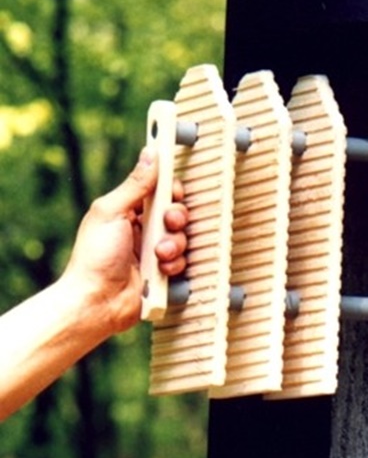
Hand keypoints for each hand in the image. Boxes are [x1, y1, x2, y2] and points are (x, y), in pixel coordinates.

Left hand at [63, 149, 188, 335]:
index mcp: (129, 211)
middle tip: (167, 222)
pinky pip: (184, 262)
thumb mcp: (110, 212)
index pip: (160, 190)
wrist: (95, 303)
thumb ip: (135, 184)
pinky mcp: (163, 273)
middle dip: (176, 217)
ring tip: (157, 254)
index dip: (171, 190)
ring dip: (174, 244)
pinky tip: (159, 270)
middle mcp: (143, 229)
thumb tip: (150, 154)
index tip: (173, 192)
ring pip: (183, 237)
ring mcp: (154, 252)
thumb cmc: (93, 258)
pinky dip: (174, 265)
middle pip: (177, 212)